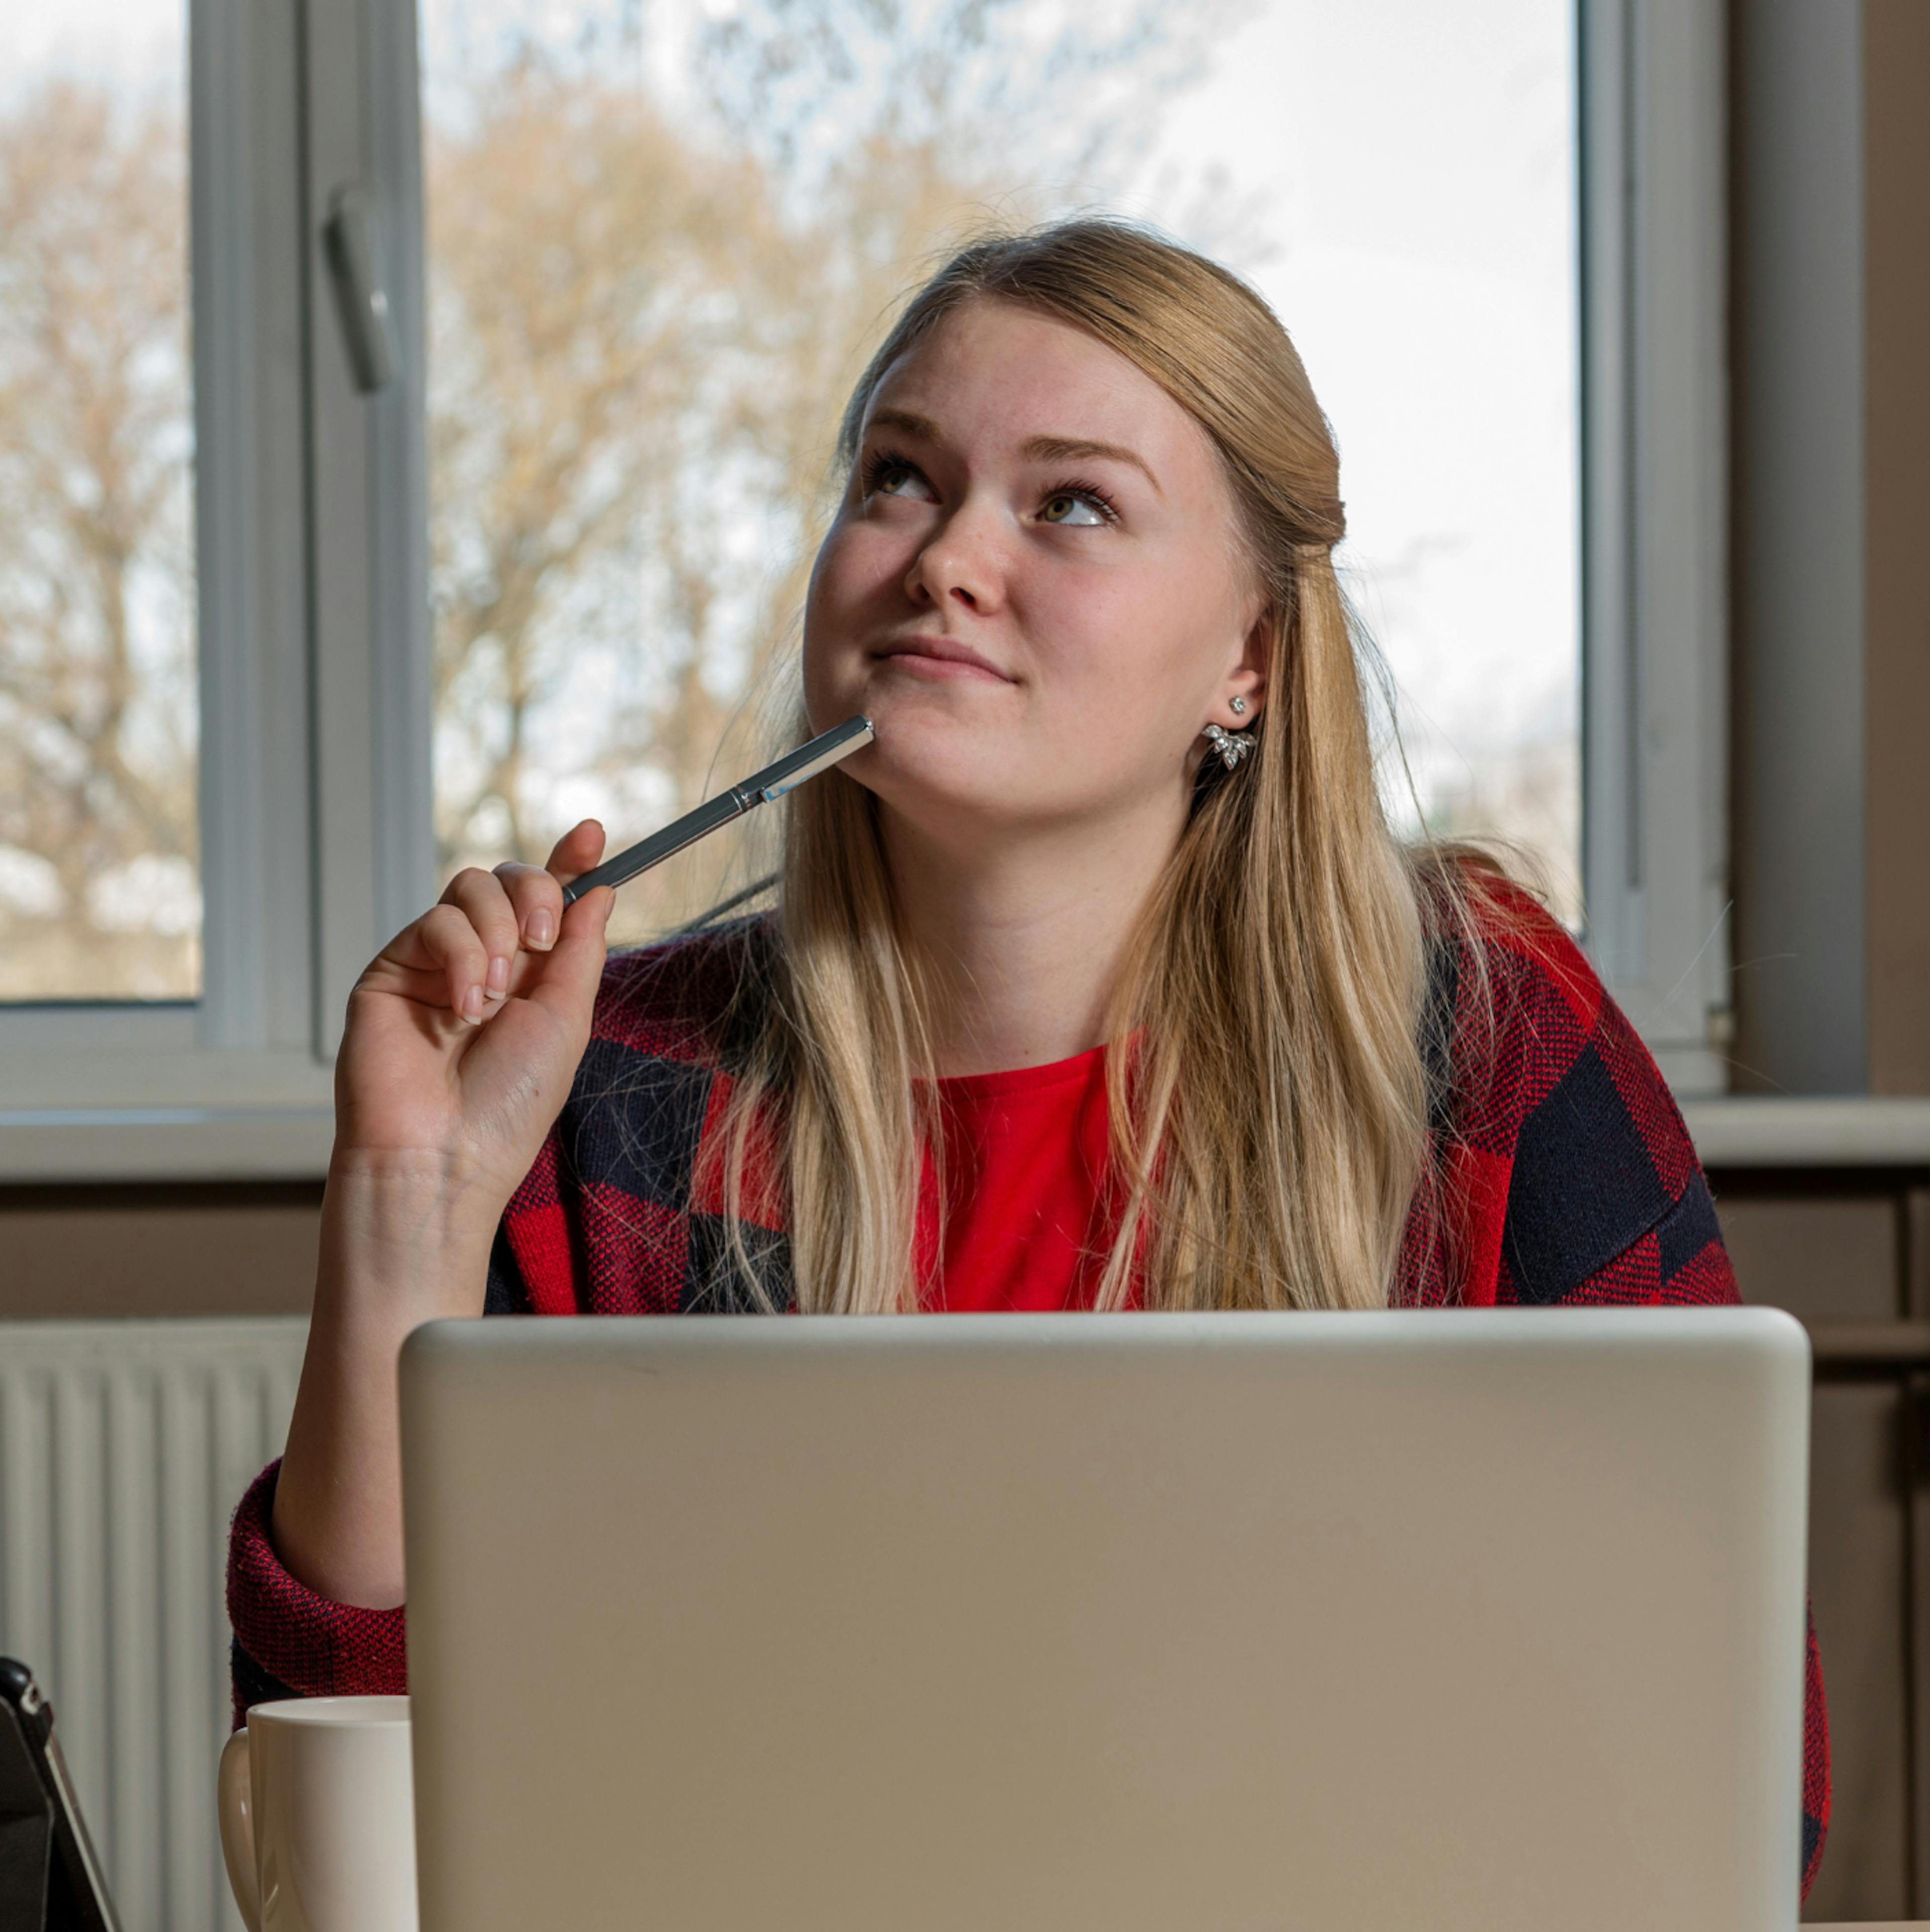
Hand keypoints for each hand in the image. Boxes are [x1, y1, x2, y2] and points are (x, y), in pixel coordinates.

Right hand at [331, 820, 614, 1209]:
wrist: (443, 1153)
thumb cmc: (506, 1105)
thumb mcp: (567, 1021)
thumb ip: (581, 951)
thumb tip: (600, 889)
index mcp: (535, 975)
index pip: (553, 900)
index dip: (572, 861)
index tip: (592, 834)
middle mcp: (487, 961)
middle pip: (512, 878)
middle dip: (537, 893)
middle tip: (541, 944)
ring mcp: (438, 962)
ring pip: (471, 887)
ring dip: (498, 931)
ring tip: (496, 995)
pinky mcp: (394, 968)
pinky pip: (436, 922)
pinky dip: (462, 957)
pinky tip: (462, 1008)